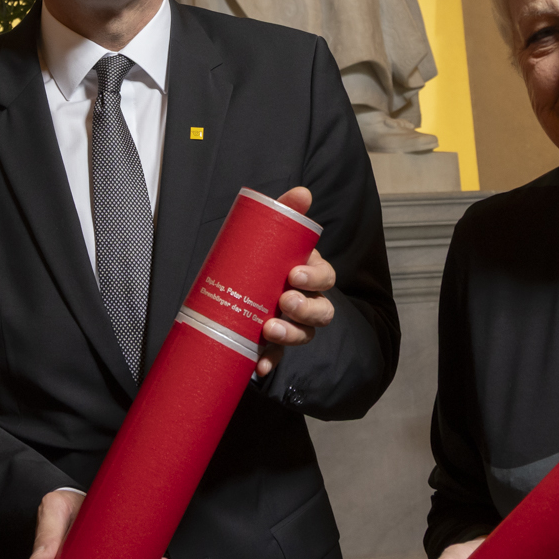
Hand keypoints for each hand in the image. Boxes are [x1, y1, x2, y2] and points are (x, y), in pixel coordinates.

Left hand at [254, 185, 333, 378]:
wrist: (234, 285)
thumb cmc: (261, 258)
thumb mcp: (270, 234)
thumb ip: (286, 213)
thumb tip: (302, 192)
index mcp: (309, 273)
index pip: (325, 276)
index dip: (315, 277)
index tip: (294, 274)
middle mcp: (307, 301)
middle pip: (321, 311)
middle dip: (305, 309)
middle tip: (284, 301)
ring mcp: (292, 324)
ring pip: (304, 335)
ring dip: (290, 335)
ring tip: (268, 330)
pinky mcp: (274, 344)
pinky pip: (277, 357)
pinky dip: (269, 362)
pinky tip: (258, 366)